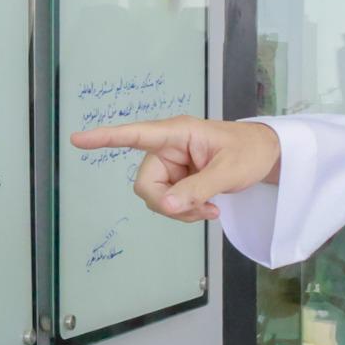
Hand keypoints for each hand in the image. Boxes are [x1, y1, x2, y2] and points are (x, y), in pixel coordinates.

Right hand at [68, 116, 282, 222]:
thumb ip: (197, 189)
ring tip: (210, 209)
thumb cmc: (250, 152)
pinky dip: (184, 211)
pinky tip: (207, 209)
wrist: (267, 155)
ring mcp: (171, 164)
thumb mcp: (229, 172)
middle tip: (200, 211)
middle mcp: (168, 147)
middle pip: (145, 184)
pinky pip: (167, 202)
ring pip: (155, 197)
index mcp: (177, 133)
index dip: (106, 138)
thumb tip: (164, 206)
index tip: (77, 139)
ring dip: (179, 210)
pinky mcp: (176, 178)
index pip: (135, 134)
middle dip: (167, 203)